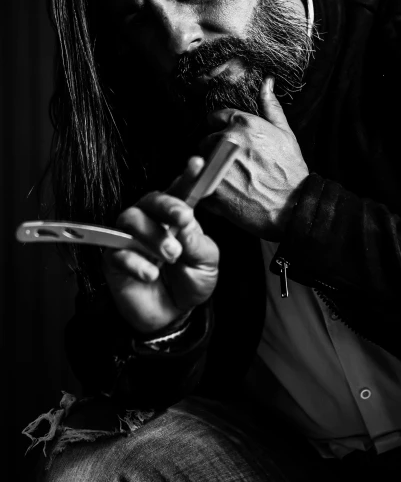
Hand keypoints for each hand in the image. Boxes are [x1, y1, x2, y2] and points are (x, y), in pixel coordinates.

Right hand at [102, 157, 218, 334]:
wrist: (172, 317)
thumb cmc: (190, 282)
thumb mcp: (206, 262)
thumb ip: (197, 242)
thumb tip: (187, 221)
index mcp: (176, 216)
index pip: (180, 190)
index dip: (187, 175)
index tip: (198, 164)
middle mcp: (151, 221)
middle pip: (150, 199)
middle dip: (167, 206)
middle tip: (183, 221)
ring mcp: (130, 239)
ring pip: (131, 219)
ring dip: (152, 235)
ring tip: (170, 256)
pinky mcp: (114, 259)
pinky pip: (117, 251)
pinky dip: (136, 262)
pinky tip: (151, 274)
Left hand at [200, 77, 308, 240]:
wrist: (293, 208)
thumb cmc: (291, 171)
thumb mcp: (285, 134)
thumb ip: (270, 107)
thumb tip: (267, 82)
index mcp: (244, 124)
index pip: (215, 118)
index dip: (221, 130)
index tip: (228, 143)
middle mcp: (227, 141)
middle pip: (205, 141)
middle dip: (214, 152)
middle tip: (233, 167)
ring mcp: (217, 165)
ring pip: (200, 162)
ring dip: (209, 170)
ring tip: (230, 181)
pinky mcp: (211, 188)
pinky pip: (198, 184)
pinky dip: (207, 190)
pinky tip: (224, 195)